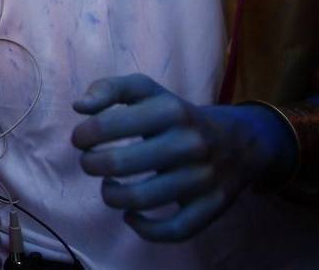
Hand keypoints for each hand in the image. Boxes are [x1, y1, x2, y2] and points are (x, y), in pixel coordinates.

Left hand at [71, 74, 293, 242]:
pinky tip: (130, 215)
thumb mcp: (147, 90)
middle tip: (89, 163)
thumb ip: (110, 88)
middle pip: (121, 163)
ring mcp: (203, 177)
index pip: (111, 124)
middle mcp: (189, 143)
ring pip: (141, 199)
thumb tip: (79, 107)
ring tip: (108, 186)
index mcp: (171, 110)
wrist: (238, 142)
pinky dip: (144, 228)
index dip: (85, 135)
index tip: (80, 140)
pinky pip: (174, 229)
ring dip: (110, 196)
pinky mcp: (212, 206)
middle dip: (91, 164)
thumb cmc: (177, 116)